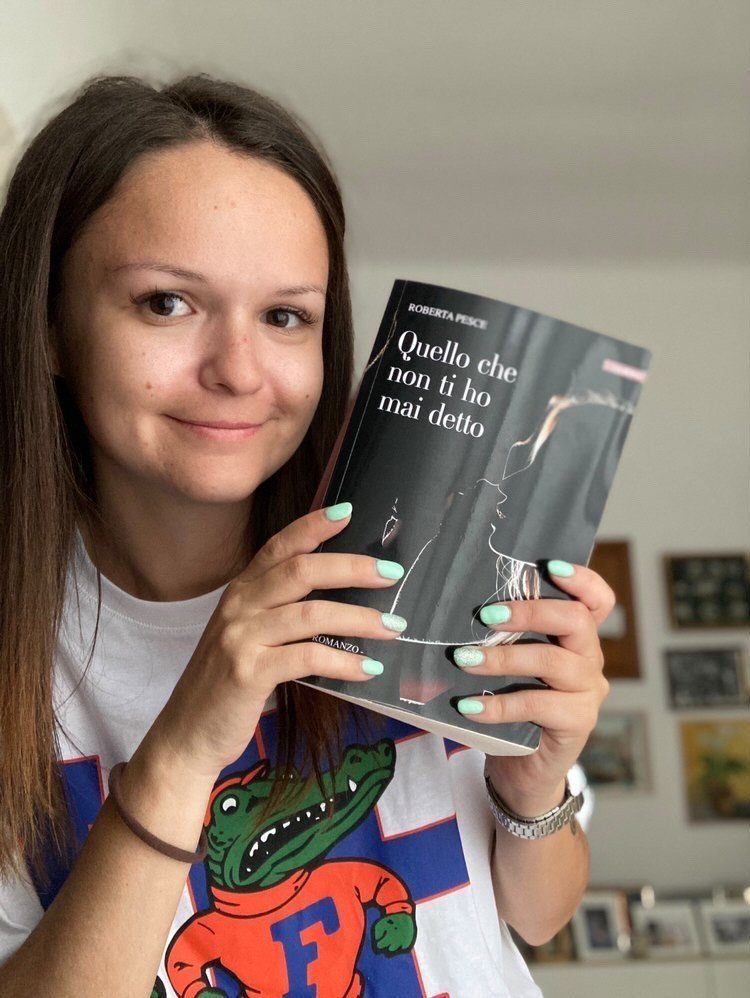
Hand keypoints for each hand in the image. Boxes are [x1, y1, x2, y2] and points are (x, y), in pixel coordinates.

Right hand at [152, 504, 405, 780]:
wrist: (187, 734)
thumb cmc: (227, 685)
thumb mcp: (247, 636)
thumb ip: (279, 612)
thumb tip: (340, 598)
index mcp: (241, 591)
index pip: (279, 547)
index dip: (313, 527)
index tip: (348, 513)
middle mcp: (239, 606)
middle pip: (301, 571)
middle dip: (352, 568)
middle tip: (392, 574)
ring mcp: (240, 638)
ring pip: (310, 613)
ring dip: (358, 618)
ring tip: (393, 627)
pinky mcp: (248, 672)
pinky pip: (307, 657)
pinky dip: (343, 662)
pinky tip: (368, 668)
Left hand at [452, 562, 614, 815]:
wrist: (521, 770)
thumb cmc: (511, 705)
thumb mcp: (509, 665)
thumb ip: (504, 635)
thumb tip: (456, 604)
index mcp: (577, 637)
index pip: (597, 600)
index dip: (581, 578)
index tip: (547, 565)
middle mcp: (590, 660)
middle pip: (577, 620)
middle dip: (530, 612)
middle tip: (486, 615)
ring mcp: (588, 693)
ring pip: (554, 661)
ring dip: (504, 657)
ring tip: (463, 659)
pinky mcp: (577, 725)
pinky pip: (539, 706)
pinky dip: (499, 704)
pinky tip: (469, 707)